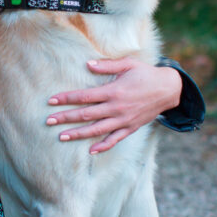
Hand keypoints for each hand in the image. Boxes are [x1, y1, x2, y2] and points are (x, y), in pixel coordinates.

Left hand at [46, 58, 182, 153]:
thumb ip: (107, 65)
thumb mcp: (128, 64)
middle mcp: (116, 108)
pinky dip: (103, 146)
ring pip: (96, 130)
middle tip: (48, 121)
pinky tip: (90, 151)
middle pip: (86, 115)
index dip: (67, 98)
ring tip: (61, 136)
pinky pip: (115, 140)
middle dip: (65, 118)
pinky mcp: (131, 128)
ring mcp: (123, 120)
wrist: (169, 89)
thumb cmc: (146, 74)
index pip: (84, 96)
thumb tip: (88, 64)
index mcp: (114, 91)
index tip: (51, 101)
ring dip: (78, 134)